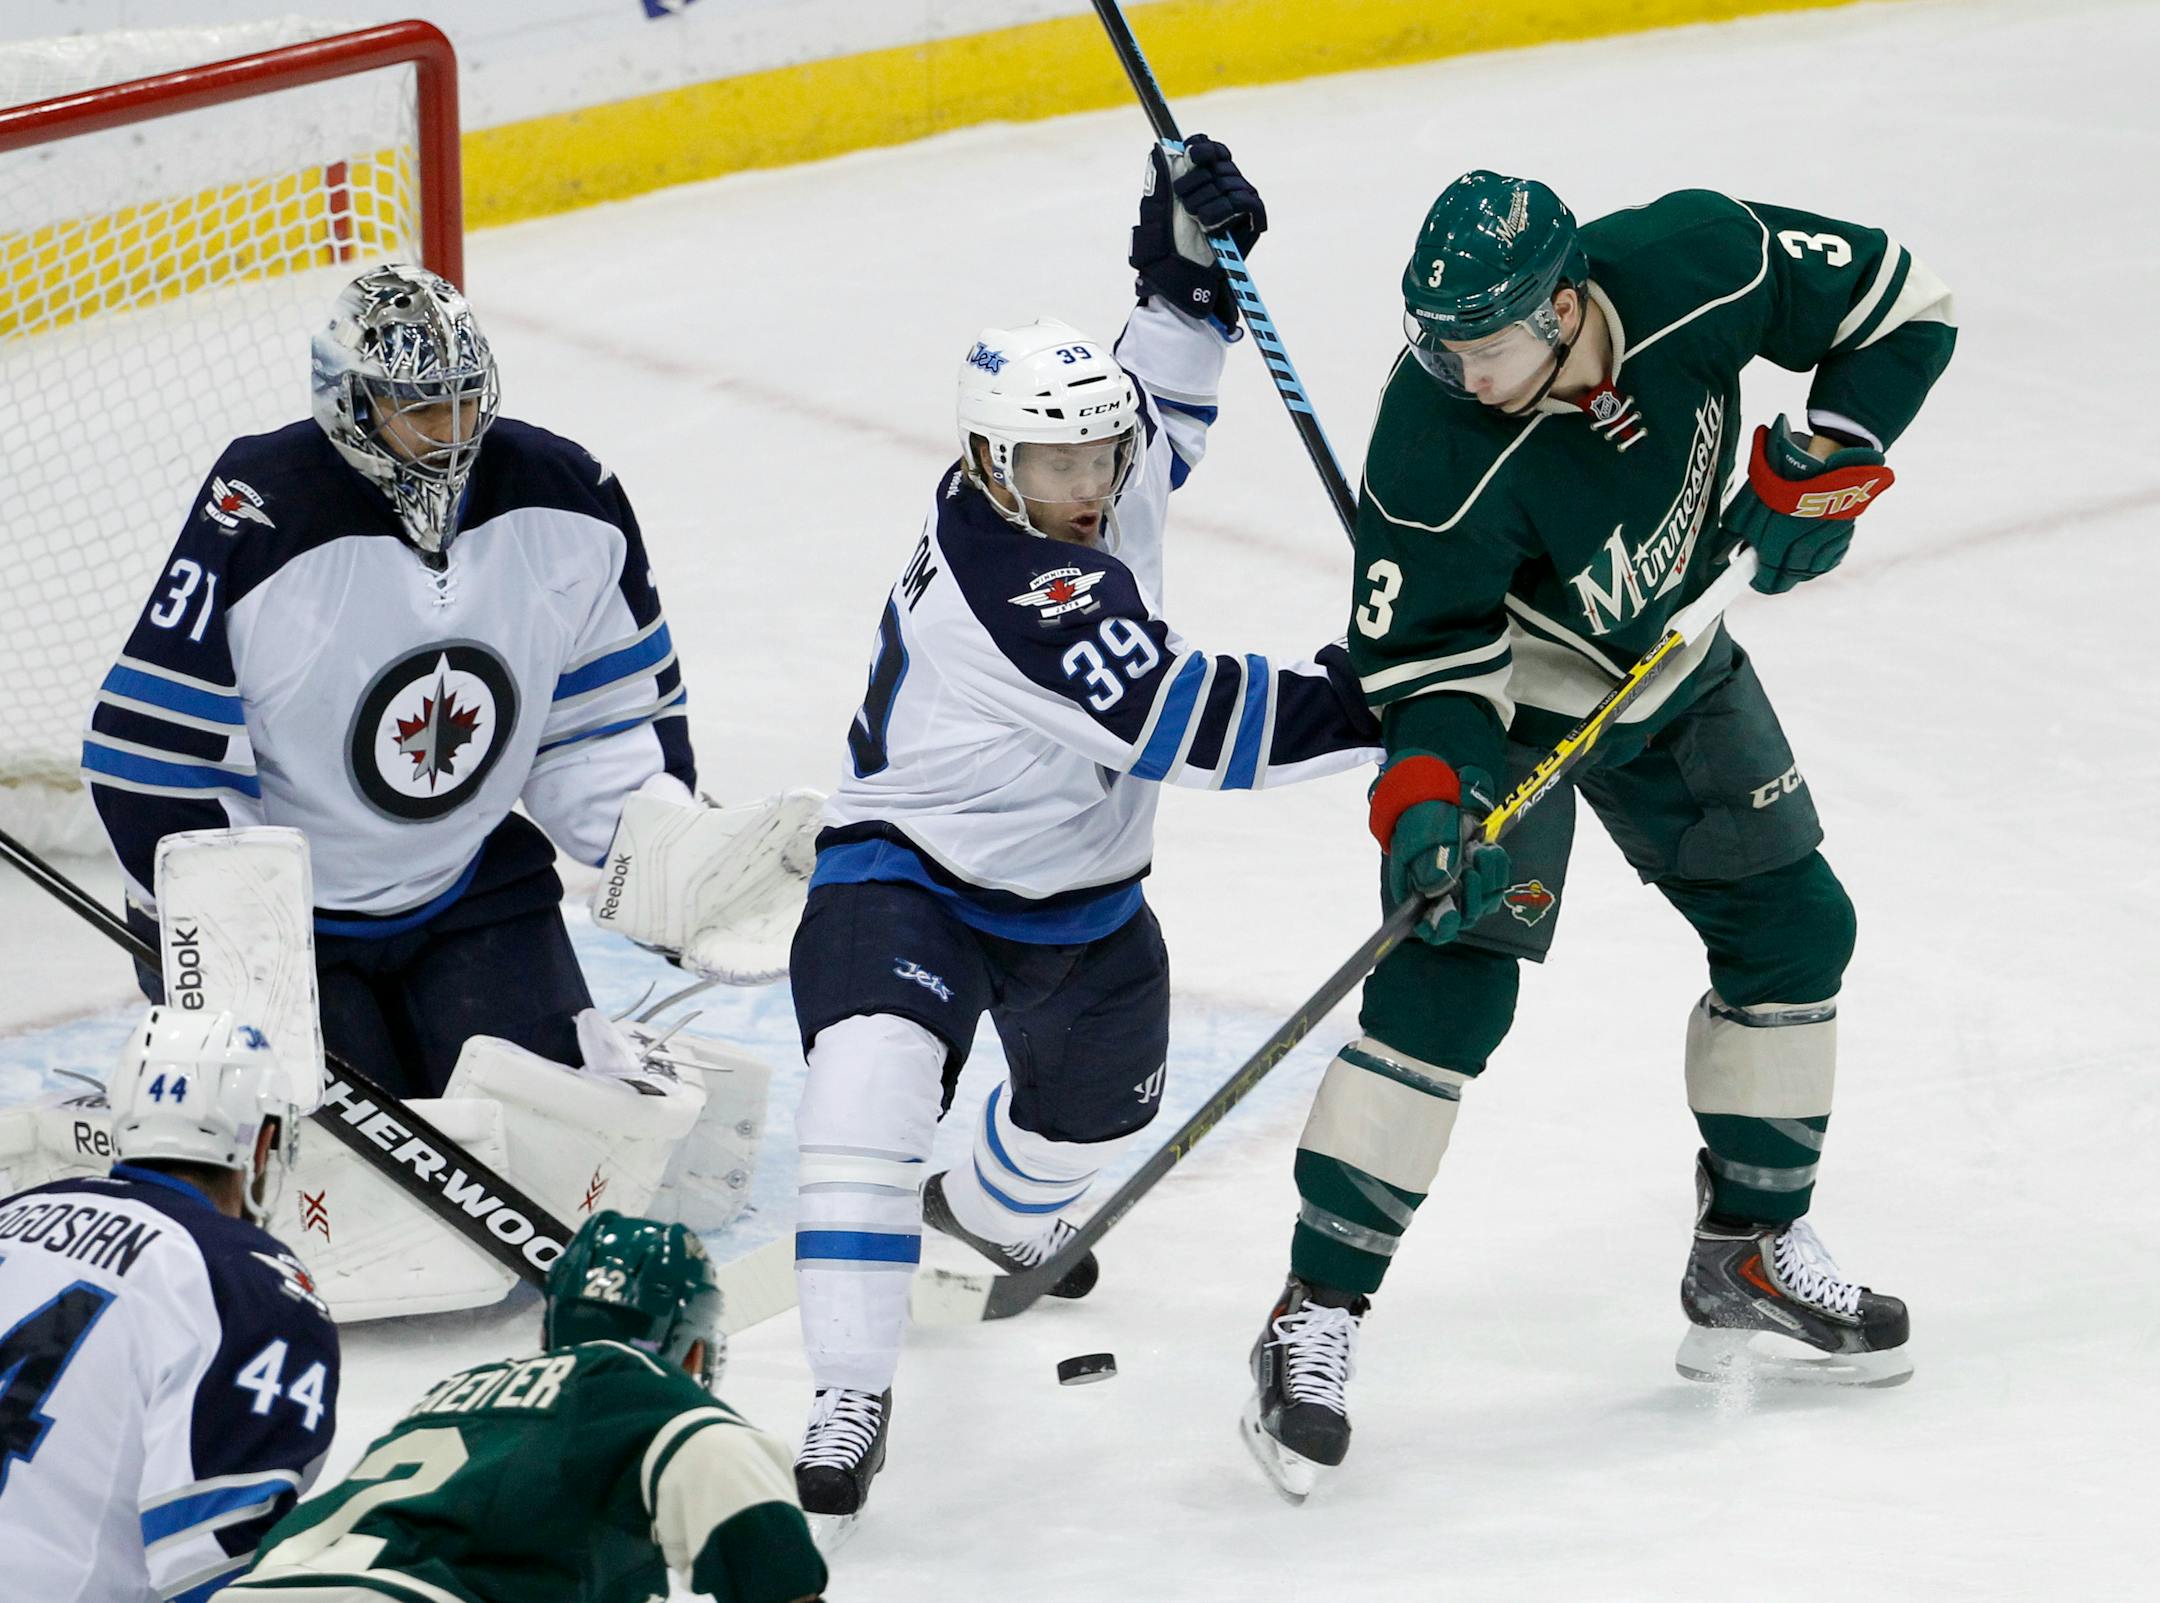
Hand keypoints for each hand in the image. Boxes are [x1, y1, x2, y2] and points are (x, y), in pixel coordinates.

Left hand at [1129, 134, 1266, 327]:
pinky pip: (1245, 201)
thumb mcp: (1157, 207)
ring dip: (1207, 200)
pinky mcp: (1253, 219)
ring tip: (1195, 220)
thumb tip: (1159, 147)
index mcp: (1203, 178)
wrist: (1178, 275)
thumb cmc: (1166, 244)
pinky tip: (1209, 224)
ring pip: (1230, 181)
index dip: (1202, 148)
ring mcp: (1240, 201)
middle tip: (1185, 205)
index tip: (1190, 156)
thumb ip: (1160, 177)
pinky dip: (1225, 210)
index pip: (1210, 149)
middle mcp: (1224, 185)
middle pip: (1219, 163)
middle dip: (1198, 181)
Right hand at [1367, 751, 1510, 944]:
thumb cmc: (1421, 816)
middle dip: (1472, 896)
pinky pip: (1498, 885)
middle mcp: (1441, 895)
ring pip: (1484, 903)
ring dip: (1488, 880)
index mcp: (1417, 893)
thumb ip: (1431, 864)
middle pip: (1463, 917)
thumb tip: (1440, 890)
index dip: (1440, 927)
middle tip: (1471, 870)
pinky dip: (1498, 870)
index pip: (1429, 927)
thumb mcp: (1422, 837)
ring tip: (1481, 852)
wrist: (1436, 793)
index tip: (1450, 912)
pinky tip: (1490, 851)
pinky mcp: (1482, 876)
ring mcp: (1463, 886)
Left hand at [1723, 415, 1895, 593]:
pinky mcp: (1845, 531)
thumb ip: (1731, 535)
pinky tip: (1812, 547)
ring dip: (1799, 567)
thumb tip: (1718, 557)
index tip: (1752, 578)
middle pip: (1790, 579)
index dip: (1759, 583)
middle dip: (1778, 577)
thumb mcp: (1746, 504)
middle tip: (1768, 567)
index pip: (1767, 582)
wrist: (1823, 454)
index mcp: (1777, 545)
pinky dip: (1821, 556)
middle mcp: (1804, 549)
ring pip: (1812, 570)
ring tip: (1789, 554)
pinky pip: (1832, 555)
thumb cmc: (1779, 477)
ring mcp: (1827, 542)